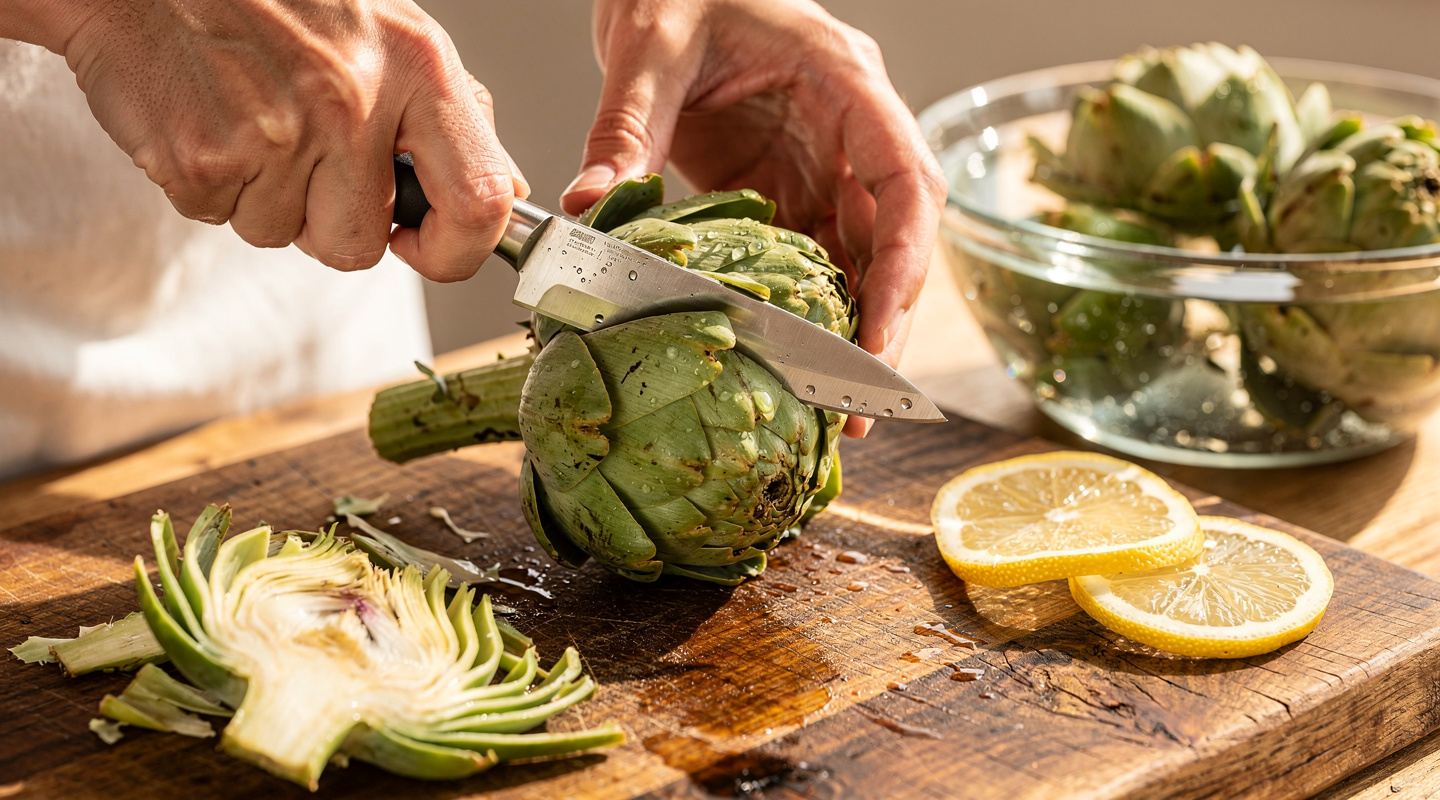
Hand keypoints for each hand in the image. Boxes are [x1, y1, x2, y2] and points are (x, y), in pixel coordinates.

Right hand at [4, 0, 524, 279]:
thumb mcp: (390, 32)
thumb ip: (454, 114)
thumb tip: (504, 187)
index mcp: (417, 67)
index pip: (480, 202)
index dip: (457, 250)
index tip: (425, 245)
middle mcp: (353, 101)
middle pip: (361, 246)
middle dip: (332, 224)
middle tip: (305, 158)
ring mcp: (276, 133)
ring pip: (286, 237)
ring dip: (268, 200)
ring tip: (251, 121)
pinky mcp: (204, 157)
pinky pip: (223, 219)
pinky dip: (215, 186)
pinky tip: (212, 120)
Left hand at [563, 0, 945, 435]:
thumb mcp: (650, 44)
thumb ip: (626, 126)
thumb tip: (588, 206)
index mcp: (845, 82)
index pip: (906, 183)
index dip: (904, 266)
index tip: (878, 337)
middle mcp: (850, 128)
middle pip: (895, 236)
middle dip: (884, 322)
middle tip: (855, 407)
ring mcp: (823, 160)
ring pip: (858, 256)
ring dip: (847, 329)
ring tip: (827, 409)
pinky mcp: (787, 183)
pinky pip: (808, 255)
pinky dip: (803, 309)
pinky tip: (786, 362)